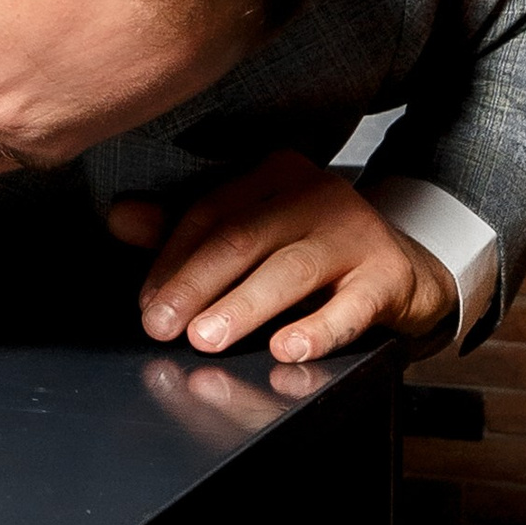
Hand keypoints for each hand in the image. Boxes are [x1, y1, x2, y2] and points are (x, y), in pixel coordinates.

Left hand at [108, 155, 456, 361]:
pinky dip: (318, 330)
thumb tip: (120, 218)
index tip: (147, 303)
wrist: (404, 272)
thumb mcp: (253, 234)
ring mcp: (355, 233)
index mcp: (275, 175)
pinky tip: (288, 349)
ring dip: (242, 307)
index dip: (172, 260)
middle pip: (242, 238)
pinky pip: (351, 307)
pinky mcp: (387, 277)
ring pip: (289, 270)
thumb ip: (186, 230)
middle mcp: (316, 194)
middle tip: (162, 326)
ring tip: (207, 339)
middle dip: (195, 285)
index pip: (211, 213)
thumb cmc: (314, 253)